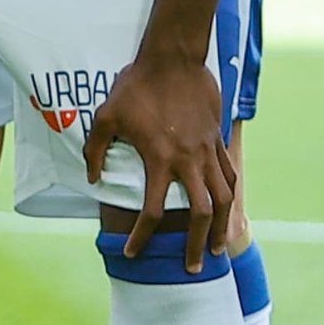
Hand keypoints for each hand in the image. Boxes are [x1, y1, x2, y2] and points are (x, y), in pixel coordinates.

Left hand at [101, 44, 234, 274]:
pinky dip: (230, 194)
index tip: (132, 252)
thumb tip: (93, 177)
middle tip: (191, 266)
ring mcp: (208, 151)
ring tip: (215, 247)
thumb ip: (96, 149)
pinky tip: (226, 209)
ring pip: (224, 198)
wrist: (174, 57)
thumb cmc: (137, 85)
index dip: (142, 237)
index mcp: (160, 159)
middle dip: (195, 244)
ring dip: (221, 226)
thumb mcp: (106, 115)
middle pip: (200, 214)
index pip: (152, 211)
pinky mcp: (218, 139)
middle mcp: (188, 161)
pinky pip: (229, 174)